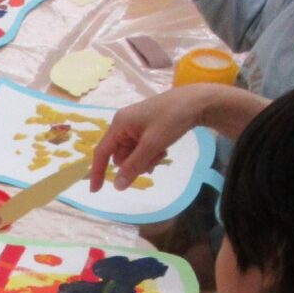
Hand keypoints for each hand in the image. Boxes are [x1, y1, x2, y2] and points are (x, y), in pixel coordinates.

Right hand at [89, 85, 215, 190]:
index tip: (96, 191)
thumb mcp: (152, 145)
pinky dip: (150, 154)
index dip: (97, 172)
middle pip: (120, 156)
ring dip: (145, 160)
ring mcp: (135, 126)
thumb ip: (133, 166)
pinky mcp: (146, 127)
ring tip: (161, 153)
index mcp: (119, 124)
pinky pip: (140, 149)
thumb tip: (117, 186)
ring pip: (132, 155)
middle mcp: (123, 125)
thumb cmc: (172, 119)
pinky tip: (163, 149)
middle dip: (135, 164)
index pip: (102, 152)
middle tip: (153, 161)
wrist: (197, 101)